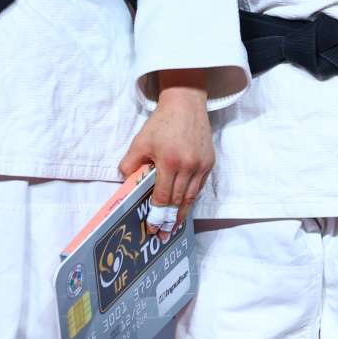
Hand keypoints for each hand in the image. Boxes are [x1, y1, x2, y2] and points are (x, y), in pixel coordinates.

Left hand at [117, 82, 213, 236]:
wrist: (186, 103)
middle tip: (164, 235)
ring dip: (183, 213)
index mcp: (169, 162)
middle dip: (170, 220)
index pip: (163, 196)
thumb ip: (130, 164)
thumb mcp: (139, 142)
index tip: (153, 228)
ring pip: (192, 196)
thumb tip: (127, 184)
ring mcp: (202, 164)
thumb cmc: (161, 123)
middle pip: (178, 200)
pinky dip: (191, 197)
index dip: (158, 215)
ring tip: (176, 226)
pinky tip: (185, 205)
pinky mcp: (210, 161)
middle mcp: (188, 166)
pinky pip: (200, 185)